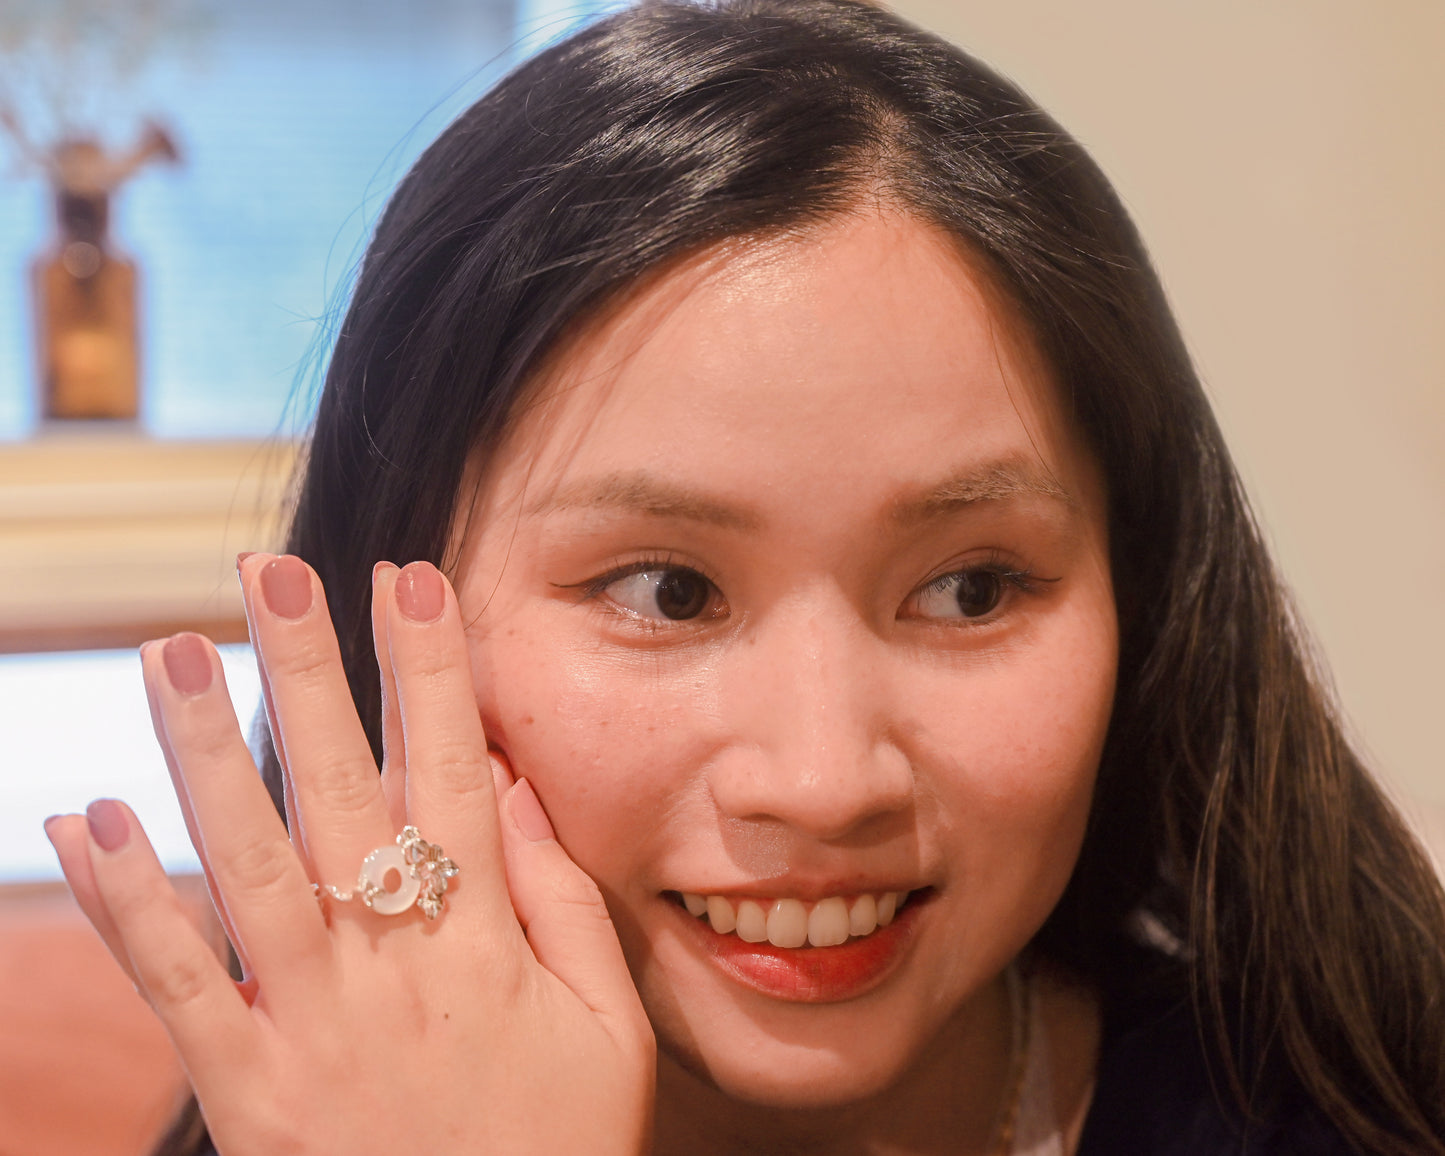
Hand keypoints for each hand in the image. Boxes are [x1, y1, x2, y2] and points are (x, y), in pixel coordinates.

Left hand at [46, 555, 654, 1153]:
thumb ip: (564, 903)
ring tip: (170, 652)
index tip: (409, 579)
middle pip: (341, 795)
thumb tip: (508, 785)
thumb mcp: (609, 1029)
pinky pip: (177, 988)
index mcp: (486, 946)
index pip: (454, 776)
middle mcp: (391, 968)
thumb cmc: (559, 1151)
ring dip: (204, 754)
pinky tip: (90, 816)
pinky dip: (128, 903)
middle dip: (308, 675)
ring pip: (249, 867)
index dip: (431, 674)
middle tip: (269, 575)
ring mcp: (310, 1028)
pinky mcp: (246, 1093)